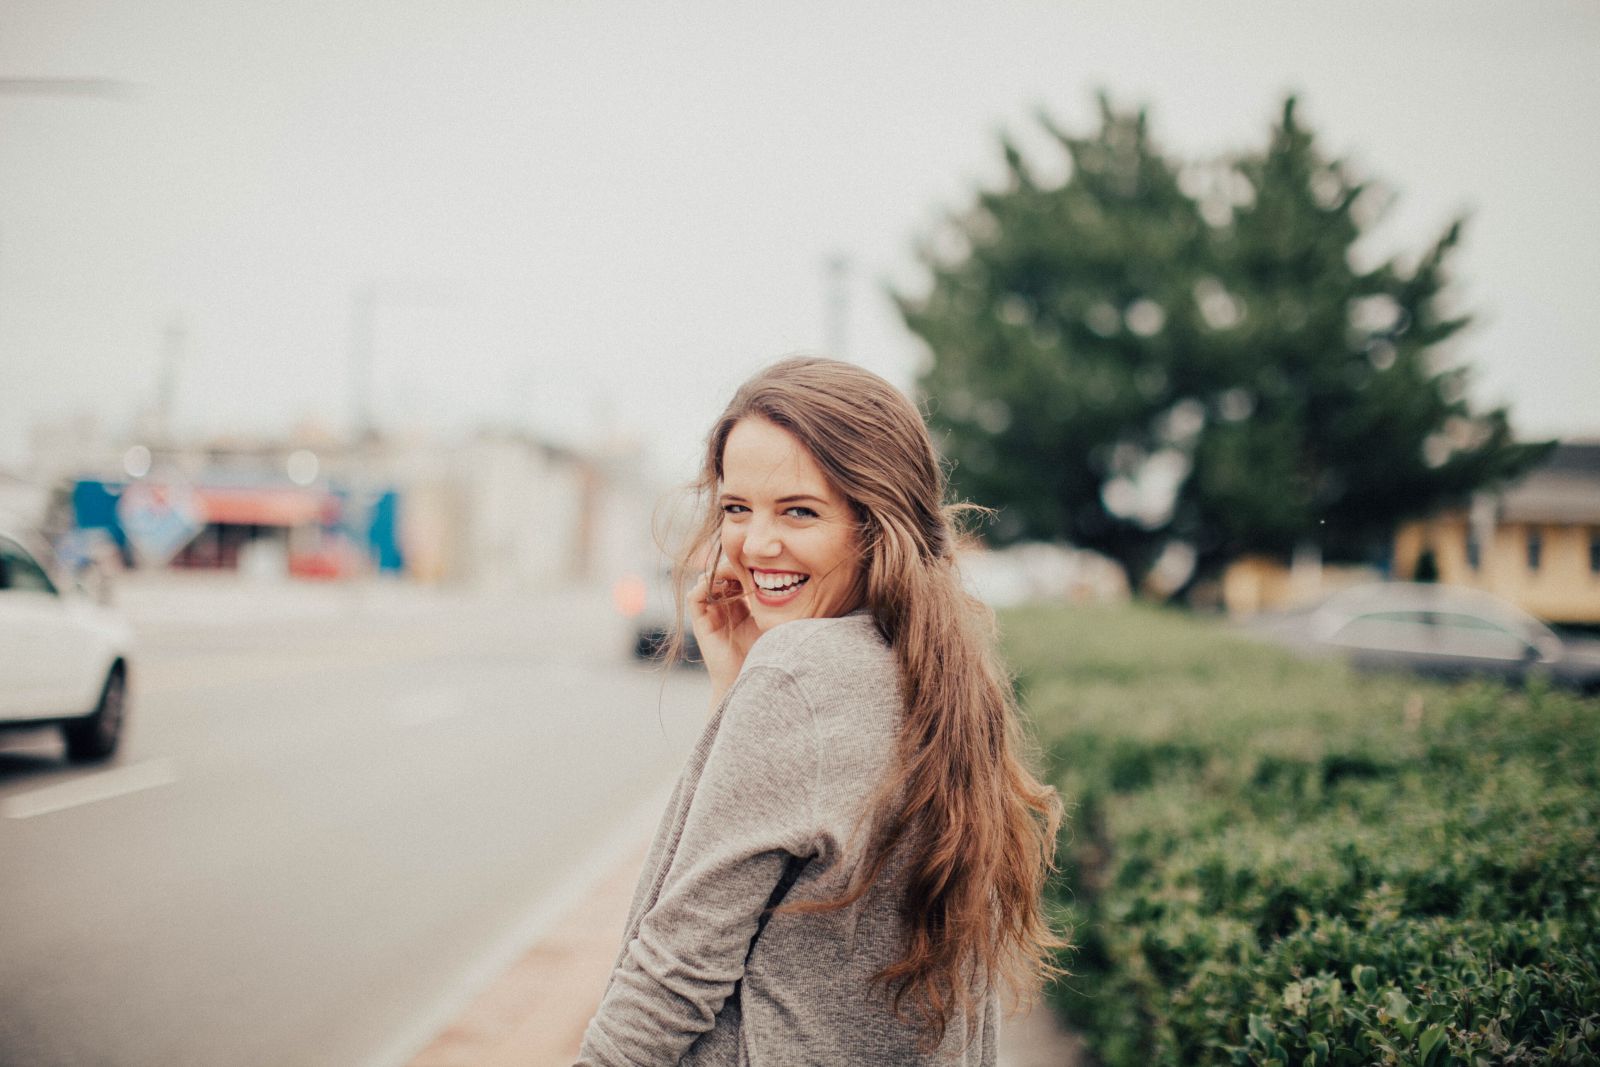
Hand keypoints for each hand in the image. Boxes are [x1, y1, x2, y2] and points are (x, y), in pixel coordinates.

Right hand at [689, 552, 761, 706]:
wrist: (750, 679)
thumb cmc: (767, 652)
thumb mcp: (772, 620)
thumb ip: (774, 602)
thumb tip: (791, 577)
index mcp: (741, 607)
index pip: (737, 577)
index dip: (744, 567)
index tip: (758, 561)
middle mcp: (724, 609)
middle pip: (722, 576)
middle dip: (731, 566)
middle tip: (744, 561)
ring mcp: (711, 615)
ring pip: (707, 582)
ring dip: (718, 573)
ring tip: (734, 572)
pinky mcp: (700, 622)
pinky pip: (695, 596)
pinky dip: (704, 585)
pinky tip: (722, 584)